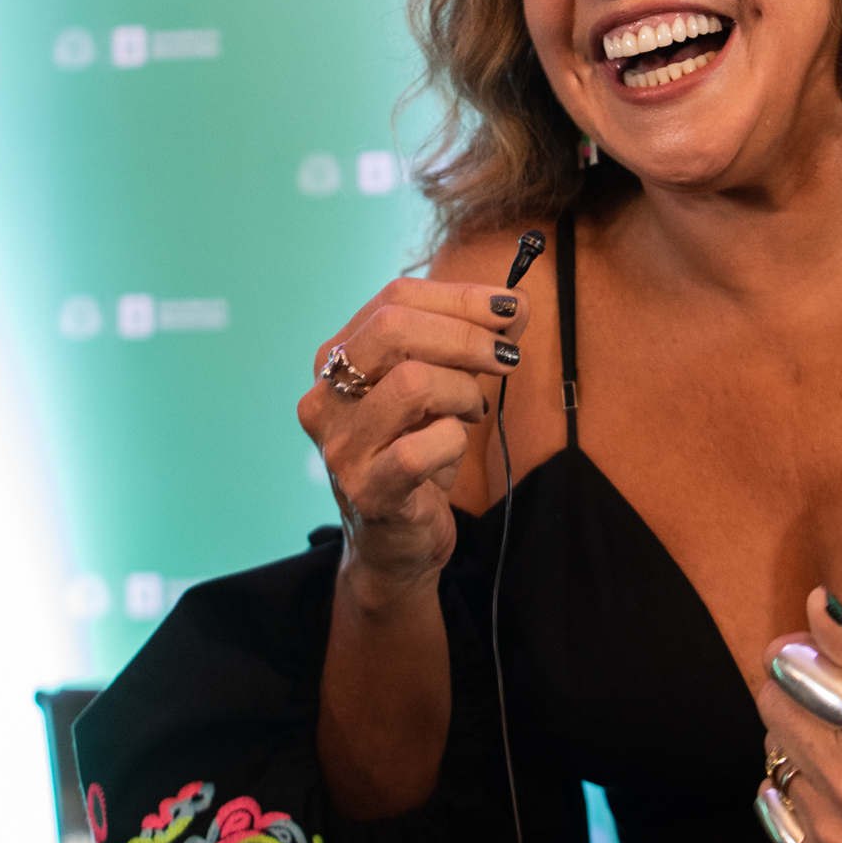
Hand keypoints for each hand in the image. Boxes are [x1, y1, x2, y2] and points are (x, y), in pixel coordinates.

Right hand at [298, 277, 529, 596]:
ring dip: (461, 392)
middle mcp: (325, 397)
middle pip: (394, 327)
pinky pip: (421, 449)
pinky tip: (453, 445)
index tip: (509, 308)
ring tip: (471, 411)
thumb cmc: (417, 455)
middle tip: (506, 357)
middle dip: (465, 336)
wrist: (395, 545)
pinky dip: (453, 441)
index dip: (459, 297)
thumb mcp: (444, 388)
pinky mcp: (367, 491)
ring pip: (411, 383)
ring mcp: (341, 446)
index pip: (394, 298)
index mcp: (336, 359)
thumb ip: (474, 343)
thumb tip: (516, 303)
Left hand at [756, 589, 841, 842]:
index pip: (788, 670)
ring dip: (801, 748)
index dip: (803, 657)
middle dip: (798, 697)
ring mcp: (839, 836)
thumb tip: (814, 605)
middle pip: (772, 712)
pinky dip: (799, 794)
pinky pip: (776, 810)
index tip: (826, 662)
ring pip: (772, 760)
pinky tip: (838, 790)